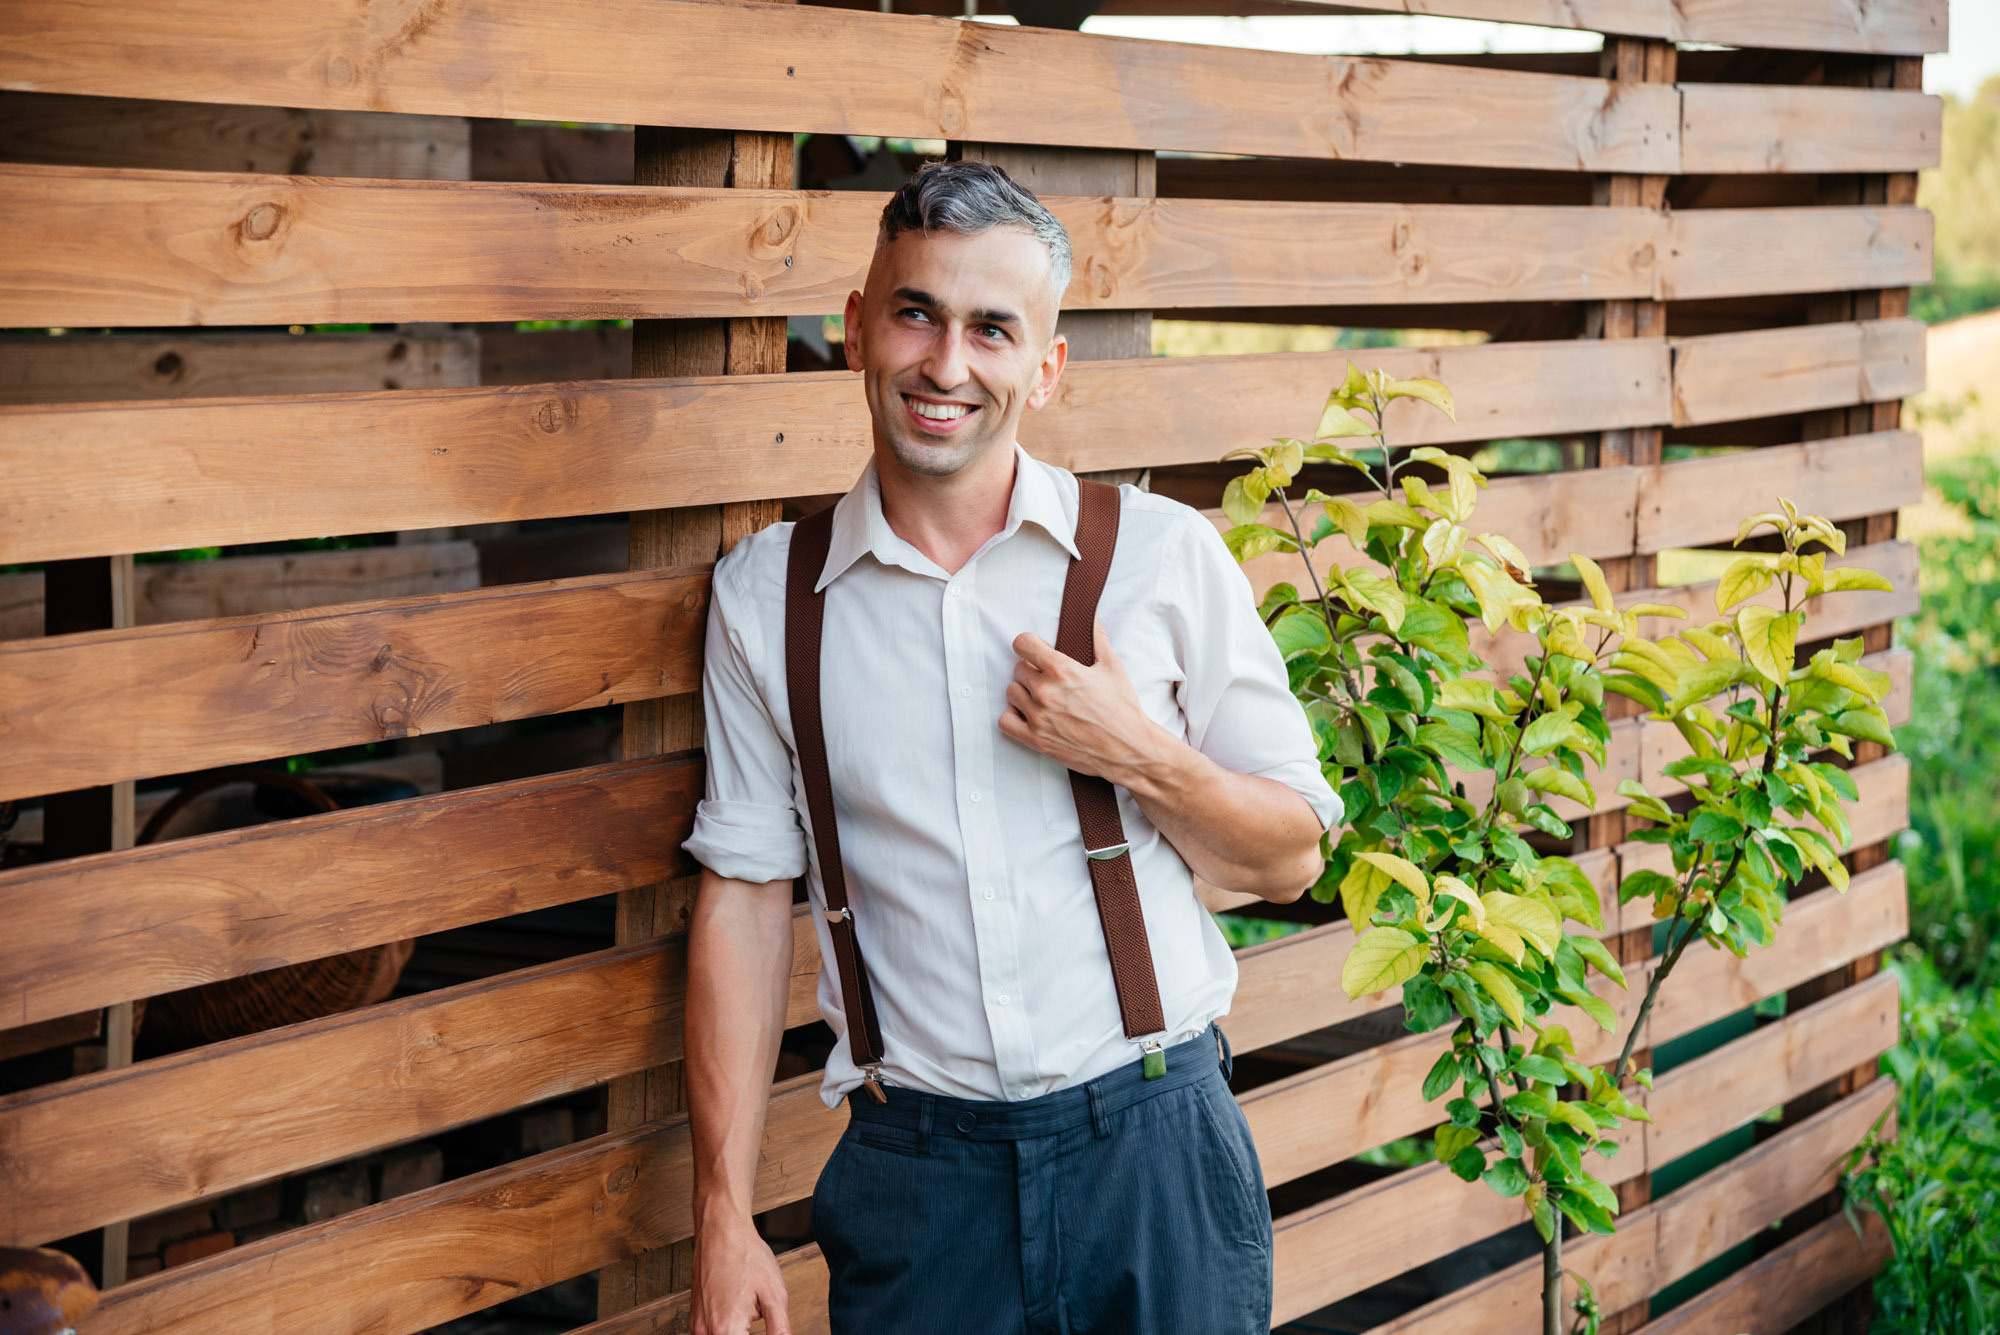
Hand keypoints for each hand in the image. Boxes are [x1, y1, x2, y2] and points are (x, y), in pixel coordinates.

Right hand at [691, 1216, 791, 1334]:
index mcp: (727, 1329)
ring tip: (747, 1307)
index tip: (766, 1321)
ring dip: (737, 1331)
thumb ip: (780, 1329)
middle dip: (748, 1333)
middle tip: (757, 1311)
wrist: (721, 1230)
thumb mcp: (774, 1295)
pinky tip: (737, 1307)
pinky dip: (726, 1326)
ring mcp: (697, 1325)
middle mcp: (706, 1331)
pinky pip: (711, 1332)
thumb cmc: (746, 1255)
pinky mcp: (695, 1317)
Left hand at [999, 617, 1176, 789]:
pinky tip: (1029, 715)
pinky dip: (1014, 717)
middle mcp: (1046, 691)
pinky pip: (1006, 721)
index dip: (1029, 645)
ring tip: (1042, 698)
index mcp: (1062, 670)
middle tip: (1050, 680)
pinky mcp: (1036, 739)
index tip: (1035, 650)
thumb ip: (1098, 638)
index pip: (1022, 644)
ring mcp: (1038, 716)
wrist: (1128, 749)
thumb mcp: (1113, 668)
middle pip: (1018, 669)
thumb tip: (1092, 616)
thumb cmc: (1123, 709)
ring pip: (1012, 692)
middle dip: (1032, 671)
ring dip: (1023, 692)